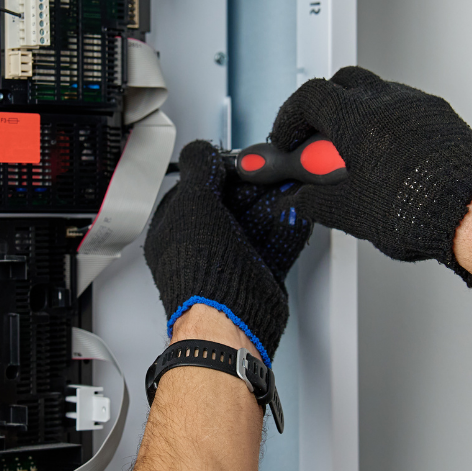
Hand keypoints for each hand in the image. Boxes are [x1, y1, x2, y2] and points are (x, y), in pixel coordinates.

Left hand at [144, 140, 312, 363]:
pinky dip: (289, 226)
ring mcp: (230, 260)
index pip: (195, 187)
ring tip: (288, 184)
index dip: (218, 170)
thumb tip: (202, 150)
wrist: (229, 321)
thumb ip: (199, 170)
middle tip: (269, 171)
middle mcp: (201, 245)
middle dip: (253, 186)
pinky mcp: (258, 274)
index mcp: (174, 229)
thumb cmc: (201, 272)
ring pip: (256, 222)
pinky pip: (276, 242)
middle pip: (230, 203)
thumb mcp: (193, 203)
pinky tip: (297, 211)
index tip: (239, 160)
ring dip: (275, 202)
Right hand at [270, 66, 471, 284]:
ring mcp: (419, 106)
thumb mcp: (349, 211)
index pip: (310, 97)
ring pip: (377, 92)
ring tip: (355, 152)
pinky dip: (388, 123)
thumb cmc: (419, 210)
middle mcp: (389, 102)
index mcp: (358, 119)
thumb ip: (314, 200)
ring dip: (358, 114)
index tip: (288, 138)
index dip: (291, 117)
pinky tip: (388, 156)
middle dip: (323, 107)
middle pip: (343, 83)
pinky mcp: (443, 117)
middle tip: (318, 140)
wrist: (471, 215)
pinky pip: (407, 107)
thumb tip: (302, 199)